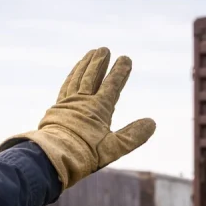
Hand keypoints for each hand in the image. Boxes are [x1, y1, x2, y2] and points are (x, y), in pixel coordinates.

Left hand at [0, 47, 155, 188]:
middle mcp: (83, 101)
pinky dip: (71, 77)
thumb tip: (152, 123)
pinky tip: (73, 74)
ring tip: (90, 54)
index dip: (119, 71)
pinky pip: (66, 87)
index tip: (125, 59)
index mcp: (99, 108)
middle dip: (99, 62)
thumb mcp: (114, 148)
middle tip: (104, 49)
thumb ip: (133, 135)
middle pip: (92, 76)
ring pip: (77, 78)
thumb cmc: (85, 154)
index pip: (112, 84)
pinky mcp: (57, 109)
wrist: (54, 156)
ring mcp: (68, 103)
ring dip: (84, 65)